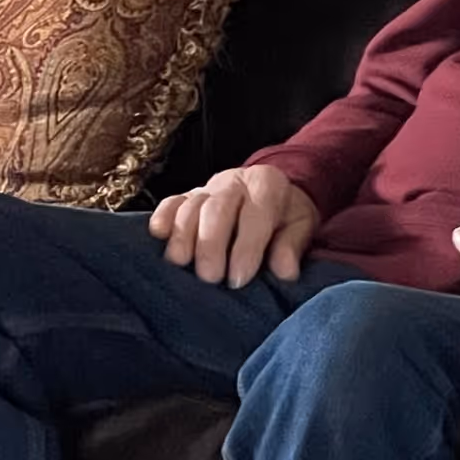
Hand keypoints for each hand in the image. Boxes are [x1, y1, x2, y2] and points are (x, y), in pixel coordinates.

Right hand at [149, 165, 319, 286]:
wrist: (272, 194)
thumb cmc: (286, 215)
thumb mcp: (301, 225)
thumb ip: (292, 246)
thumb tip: (284, 272)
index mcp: (266, 183)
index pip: (255, 214)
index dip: (246, 247)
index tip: (239, 279)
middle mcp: (234, 181)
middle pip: (216, 209)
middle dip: (211, 245)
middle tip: (210, 277)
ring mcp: (207, 187)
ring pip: (190, 207)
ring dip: (183, 236)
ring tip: (181, 264)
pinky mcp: (187, 196)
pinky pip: (170, 203)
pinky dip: (163, 218)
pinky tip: (159, 236)